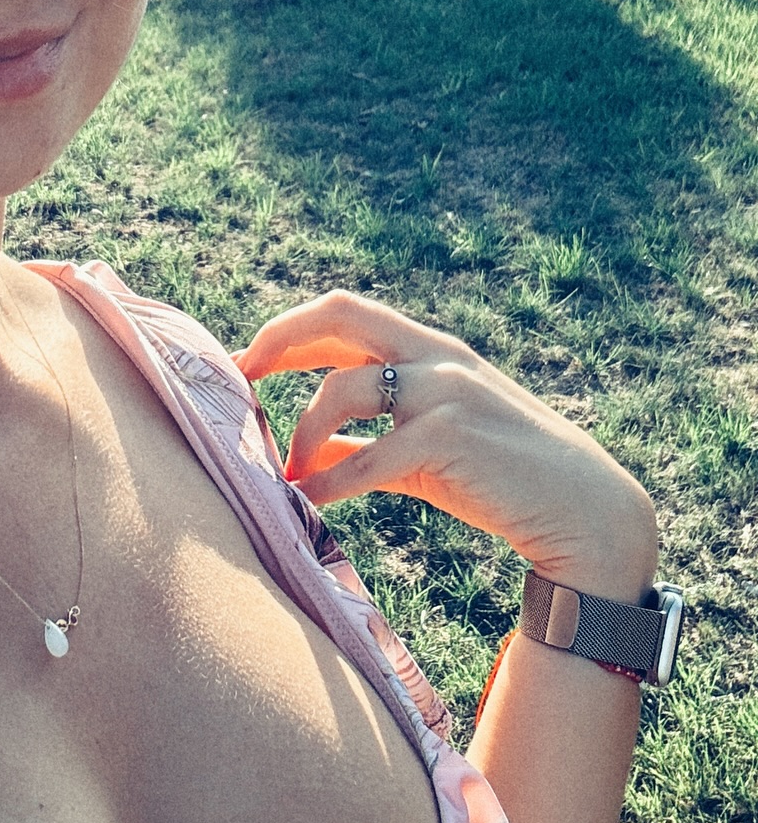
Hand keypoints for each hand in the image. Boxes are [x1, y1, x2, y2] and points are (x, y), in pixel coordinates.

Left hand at [234, 290, 657, 603]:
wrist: (583, 510)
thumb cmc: (498, 478)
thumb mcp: (427, 449)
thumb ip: (369, 442)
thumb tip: (305, 457)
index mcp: (430, 348)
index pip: (344, 312)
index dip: (287, 331)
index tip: (246, 363)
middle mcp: (435, 357)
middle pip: (337, 316)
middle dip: (276, 342)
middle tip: (239, 383)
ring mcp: (444, 392)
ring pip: (341, 390)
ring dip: (300, 432)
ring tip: (283, 470)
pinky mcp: (448, 439)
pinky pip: (365, 457)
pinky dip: (327, 481)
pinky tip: (307, 500)